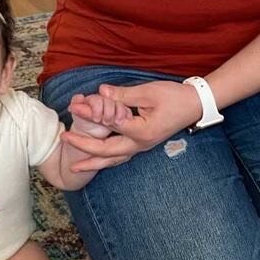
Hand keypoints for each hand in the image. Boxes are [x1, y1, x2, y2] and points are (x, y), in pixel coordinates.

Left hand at [61, 80, 200, 171]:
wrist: (195, 104)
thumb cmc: (174, 96)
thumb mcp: (147, 92)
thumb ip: (122, 95)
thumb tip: (100, 92)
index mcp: (140, 132)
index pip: (108, 127)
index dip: (89, 116)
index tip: (73, 109)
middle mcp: (140, 144)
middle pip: (107, 153)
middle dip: (84, 149)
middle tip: (65, 141)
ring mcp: (142, 146)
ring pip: (114, 159)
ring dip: (94, 162)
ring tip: (75, 167)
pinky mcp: (143, 143)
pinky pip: (121, 155)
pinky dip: (106, 159)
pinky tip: (97, 160)